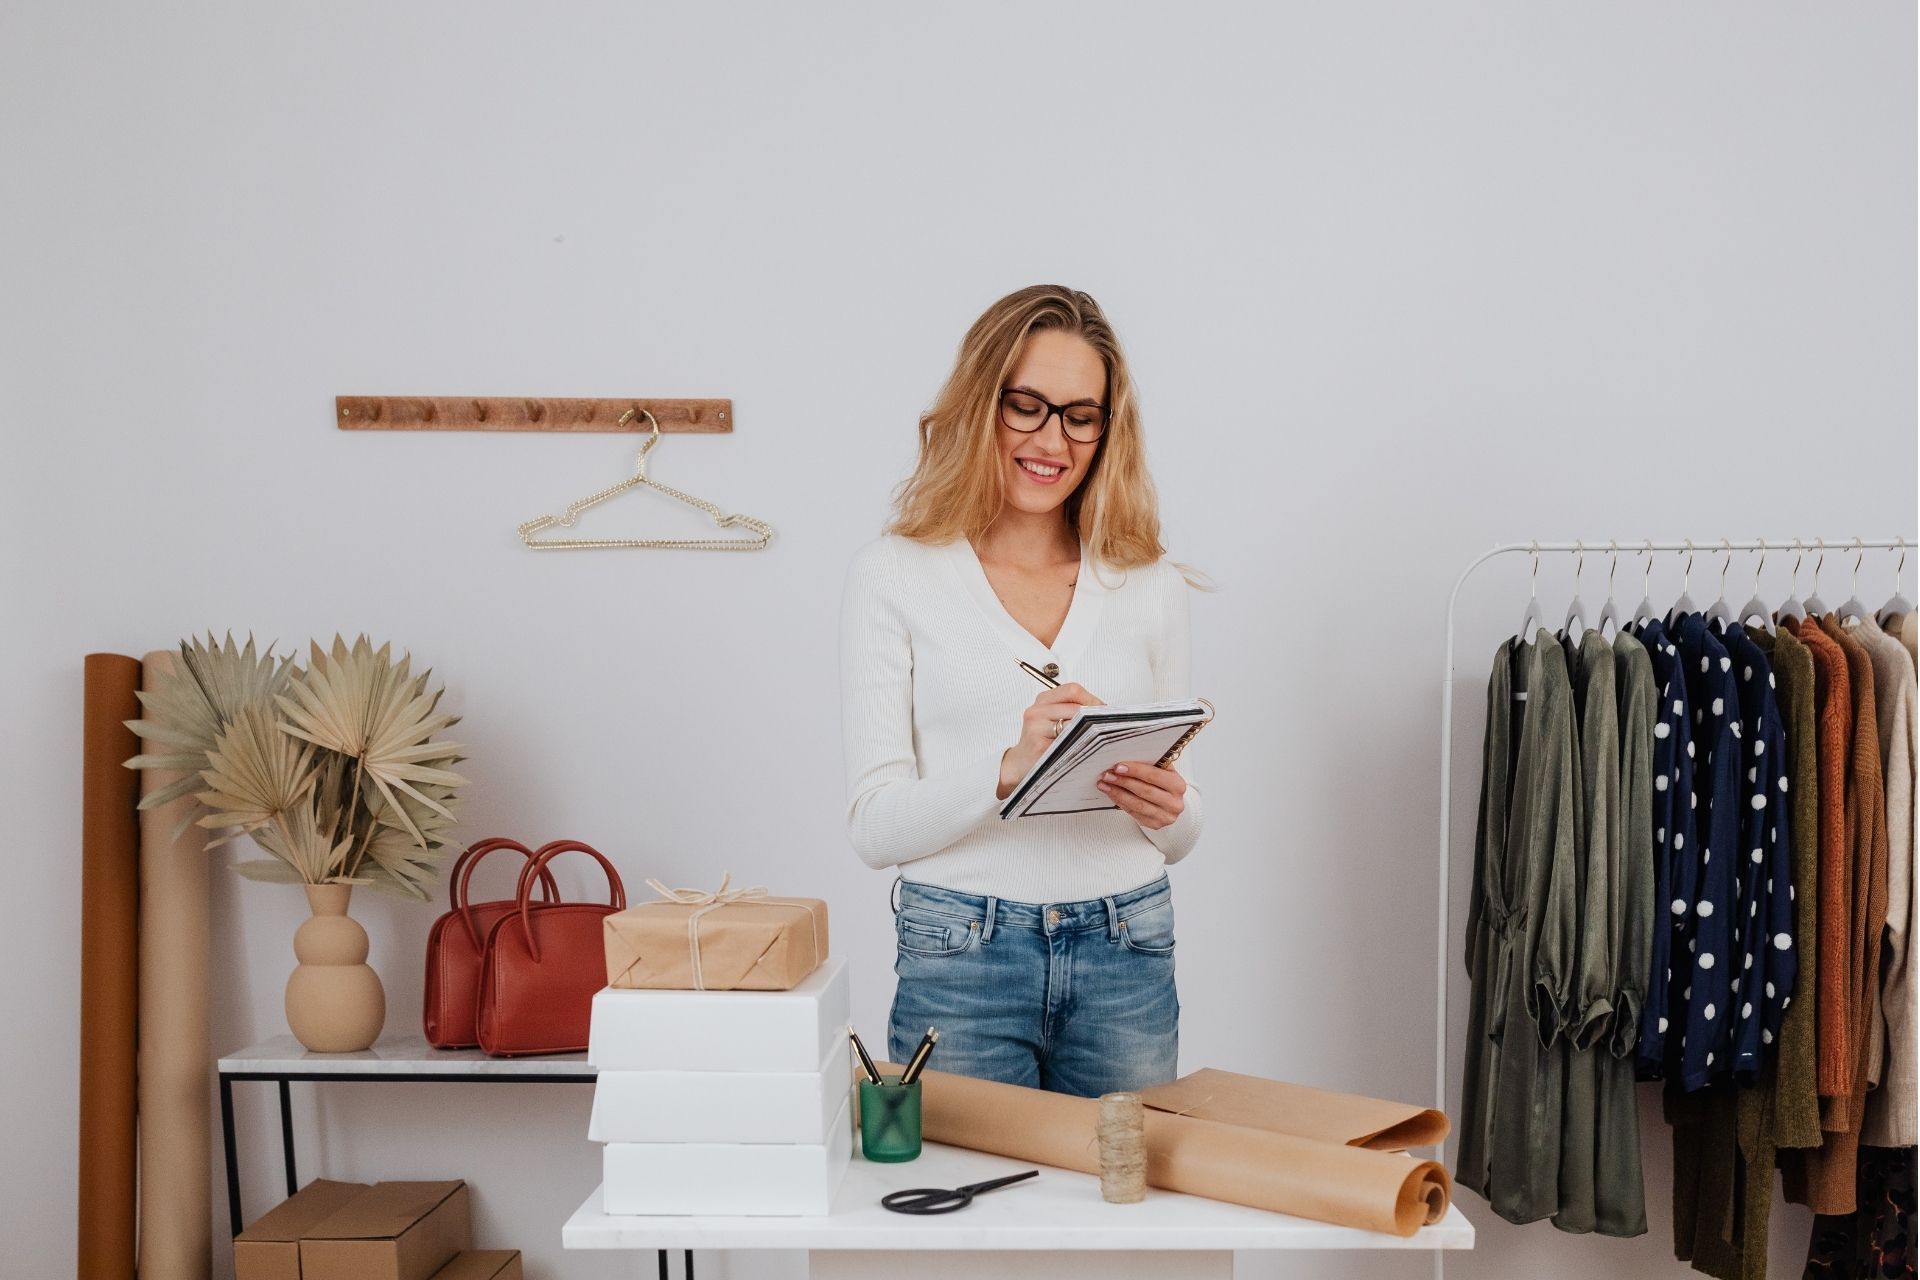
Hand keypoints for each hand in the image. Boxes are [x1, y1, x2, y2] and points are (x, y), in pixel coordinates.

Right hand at [997, 682, 1104, 799]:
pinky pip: (1066, 743)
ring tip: (1098, 739)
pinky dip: (1079, 745)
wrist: (1019, 763)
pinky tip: (1086, 749)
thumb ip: (1072, 710)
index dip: (1092, 699)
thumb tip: (1103, 710)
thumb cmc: (1040, 741)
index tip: (1103, 710)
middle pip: (1075, 707)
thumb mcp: (1051, 718)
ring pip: (1072, 724)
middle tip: (1106, 727)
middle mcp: (1037, 711)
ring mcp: (1036, 729)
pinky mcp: (1039, 747)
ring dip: (1089, 732)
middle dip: (1095, 717)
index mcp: (1043, 700)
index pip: (1072, 690)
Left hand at [1096, 760, 1187, 829]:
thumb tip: (1126, 757)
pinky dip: (1120, 802)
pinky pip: (1133, 813)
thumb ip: (1150, 764)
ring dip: (1117, 793)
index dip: (1135, 771)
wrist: (1170, 802)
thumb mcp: (1163, 771)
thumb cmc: (1164, 784)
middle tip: (1108, 775)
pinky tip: (1112, 794)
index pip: (1154, 776)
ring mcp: (1165, 816)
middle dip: (1123, 782)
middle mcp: (1174, 803)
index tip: (1118, 766)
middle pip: (1144, 791)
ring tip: (1105, 785)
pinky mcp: (1154, 824)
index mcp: (1178, 785)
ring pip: (1137, 804)